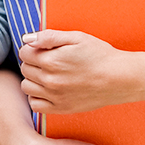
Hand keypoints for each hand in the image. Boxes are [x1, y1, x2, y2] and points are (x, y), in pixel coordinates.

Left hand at [18, 30, 141, 114]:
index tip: (43, 48)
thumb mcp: (76, 37)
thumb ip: (49, 36)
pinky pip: (35, 105)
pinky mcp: (61, 108)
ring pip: (26, 87)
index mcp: (52, 60)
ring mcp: (55, 96)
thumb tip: (27, 39)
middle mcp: (50, 80)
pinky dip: (37, 96)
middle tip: (48, 60)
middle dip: (32, 61)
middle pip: (24, 69)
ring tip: (47, 74)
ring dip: (32, 79)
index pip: (24, 53)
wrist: (120, 78)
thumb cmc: (100, 55)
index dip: (32, 48)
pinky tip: (47, 89)